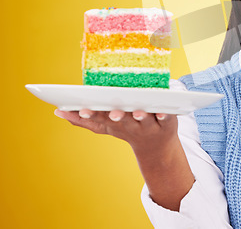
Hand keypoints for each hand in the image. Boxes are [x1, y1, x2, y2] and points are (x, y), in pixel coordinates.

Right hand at [54, 109, 177, 154]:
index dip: (92, 114)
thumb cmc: (128, 128)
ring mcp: (150, 124)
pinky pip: (167, 117)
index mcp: (115, 123)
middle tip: (113, 113)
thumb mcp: (105, 126)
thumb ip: (83, 120)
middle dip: (117, 116)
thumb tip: (57, 111)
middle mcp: (131, 125)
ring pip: (145, 119)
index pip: (101, 118)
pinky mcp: (168, 121)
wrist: (157, 146)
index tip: (83, 108)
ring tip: (138, 112)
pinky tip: (163, 111)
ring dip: (140, 116)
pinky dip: (165, 115)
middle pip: (124, 120)